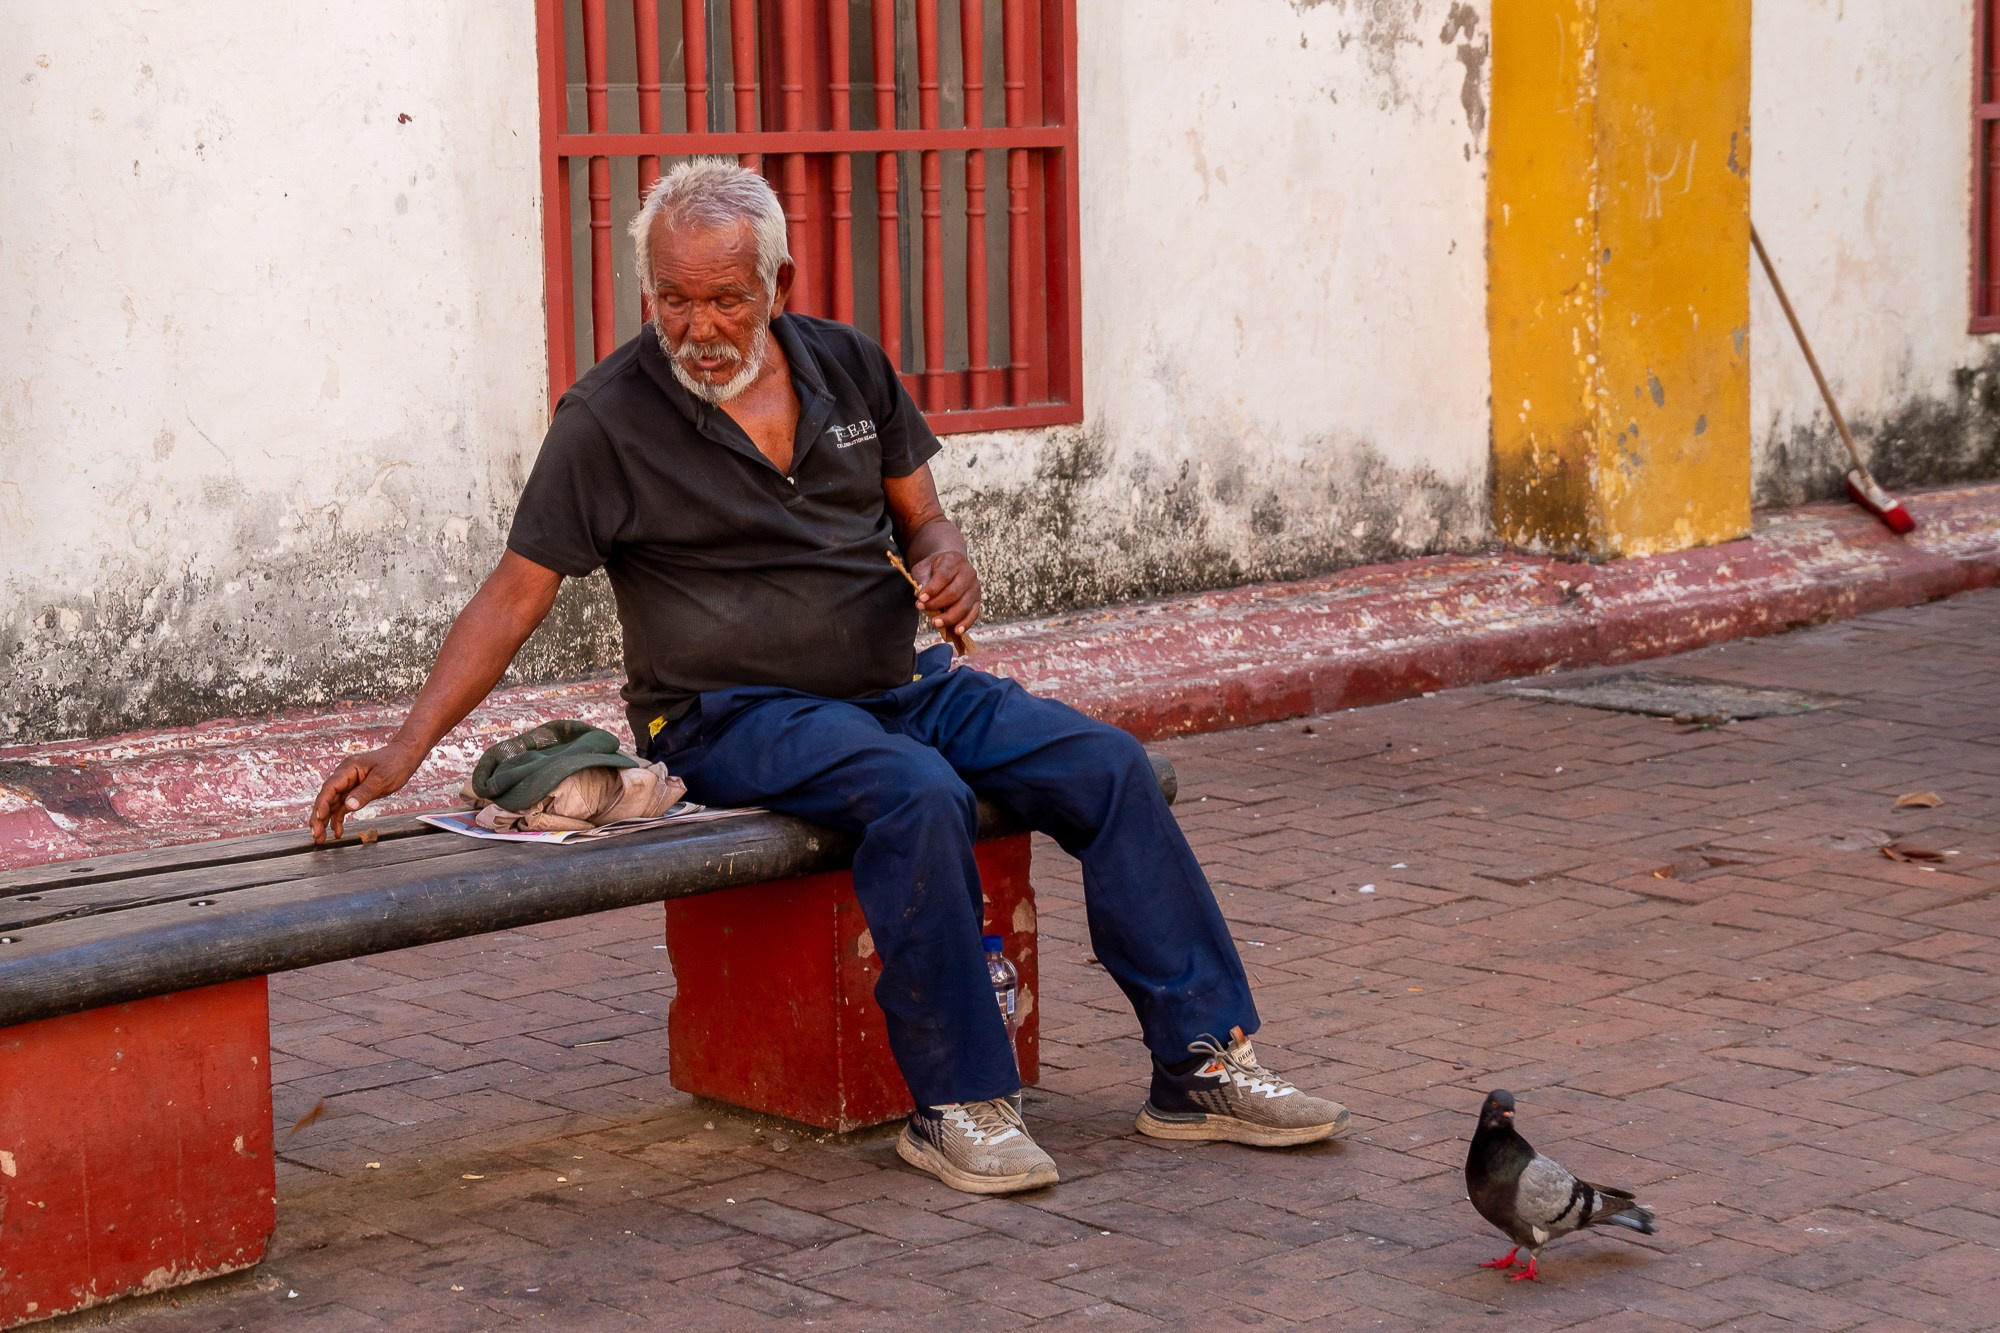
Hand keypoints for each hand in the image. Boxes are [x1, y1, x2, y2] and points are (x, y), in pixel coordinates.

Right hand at [310, 740, 425, 842]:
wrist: (404, 756)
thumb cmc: (394, 763)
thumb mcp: (382, 779)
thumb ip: (365, 792)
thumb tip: (349, 806)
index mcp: (348, 769)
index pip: (330, 788)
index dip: (322, 804)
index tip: (318, 818)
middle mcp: (344, 777)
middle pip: (326, 798)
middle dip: (318, 817)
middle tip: (316, 835)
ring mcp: (348, 784)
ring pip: (332, 804)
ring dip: (325, 821)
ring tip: (321, 838)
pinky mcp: (355, 792)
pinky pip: (342, 806)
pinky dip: (338, 818)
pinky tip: (337, 831)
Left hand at [911, 550, 981, 643]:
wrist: (949, 567)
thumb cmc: (934, 569)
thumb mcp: (923, 568)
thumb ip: (921, 579)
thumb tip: (920, 594)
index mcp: (954, 560)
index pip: (944, 576)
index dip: (932, 589)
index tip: (920, 599)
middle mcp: (968, 573)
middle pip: (954, 592)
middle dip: (937, 604)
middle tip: (922, 609)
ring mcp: (975, 587)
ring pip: (964, 606)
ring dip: (949, 617)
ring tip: (935, 623)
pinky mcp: (977, 600)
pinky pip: (973, 614)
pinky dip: (965, 623)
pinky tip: (956, 630)